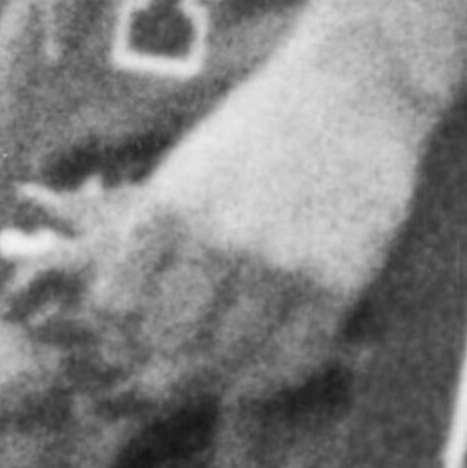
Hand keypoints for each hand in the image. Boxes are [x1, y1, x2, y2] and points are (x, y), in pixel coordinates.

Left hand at [34, 31, 433, 415]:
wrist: (350, 89)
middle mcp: (220, 241)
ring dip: (217, 378)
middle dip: (163, 365)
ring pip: (230, 365)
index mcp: (170, 205)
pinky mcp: (334, 286)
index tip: (124, 343)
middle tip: (167, 375)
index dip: (117, 335)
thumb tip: (116, 305)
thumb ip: (154, 230)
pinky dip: (271, 375)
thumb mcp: (187, 166)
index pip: (119, 307)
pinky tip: (261, 366)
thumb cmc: (259, 125)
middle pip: (171, 346)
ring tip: (213, 373)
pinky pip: (291, 362)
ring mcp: (279, 267)